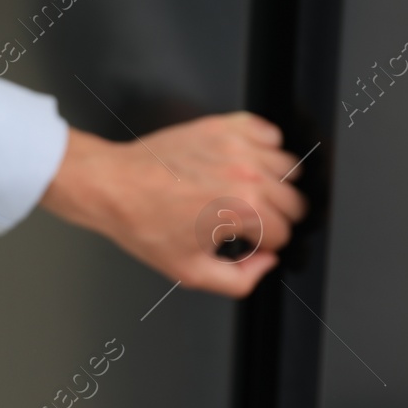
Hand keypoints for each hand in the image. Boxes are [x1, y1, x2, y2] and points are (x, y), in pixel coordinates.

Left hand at [39, 112, 306, 296]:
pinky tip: (243, 165)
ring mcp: (237, 147)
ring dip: (275, 185)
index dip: (266, 245)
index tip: (248, 244)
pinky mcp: (225, 127)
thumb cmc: (142, 224)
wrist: (113, 186)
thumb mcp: (188, 271)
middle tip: (249, 224)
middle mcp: (246, 174)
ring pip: (289, 167)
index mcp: (242, 209)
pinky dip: (264, 149)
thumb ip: (237, 281)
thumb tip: (265, 265)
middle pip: (294, 201)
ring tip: (245, 196)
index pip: (285, 233)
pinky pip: (269, 133)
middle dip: (276, 218)